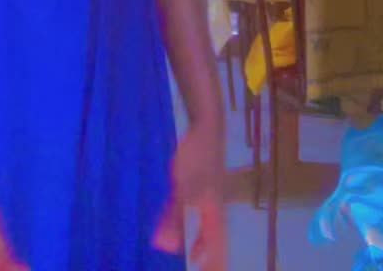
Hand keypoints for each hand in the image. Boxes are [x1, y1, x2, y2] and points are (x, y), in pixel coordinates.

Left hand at [153, 123, 226, 270]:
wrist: (206, 125)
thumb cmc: (197, 157)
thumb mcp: (183, 190)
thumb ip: (174, 218)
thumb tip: (165, 248)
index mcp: (214, 213)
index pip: (217, 248)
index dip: (213, 265)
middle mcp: (215, 206)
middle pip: (215, 239)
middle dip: (211, 258)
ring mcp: (209, 193)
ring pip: (207, 225)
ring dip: (202, 242)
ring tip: (195, 256)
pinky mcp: (200, 182)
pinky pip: (197, 211)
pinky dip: (192, 224)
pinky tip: (181, 218)